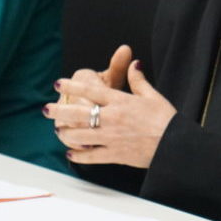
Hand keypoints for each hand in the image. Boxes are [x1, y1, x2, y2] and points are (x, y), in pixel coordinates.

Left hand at [46, 55, 174, 168]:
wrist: (174, 145)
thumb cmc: (166, 119)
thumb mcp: (153, 96)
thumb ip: (139, 80)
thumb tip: (134, 63)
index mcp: (121, 102)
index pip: (90, 91)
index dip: (71, 86)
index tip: (58, 83)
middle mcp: (112, 119)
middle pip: (78, 113)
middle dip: (59, 111)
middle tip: (46, 109)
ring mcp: (111, 138)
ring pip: (80, 135)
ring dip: (65, 133)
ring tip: (58, 131)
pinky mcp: (115, 155)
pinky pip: (91, 156)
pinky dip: (79, 156)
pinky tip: (71, 154)